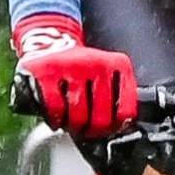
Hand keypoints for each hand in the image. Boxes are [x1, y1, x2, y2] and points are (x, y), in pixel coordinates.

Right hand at [15, 15, 135, 140]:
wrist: (51, 43)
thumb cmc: (82, 68)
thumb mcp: (107, 75)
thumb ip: (119, 97)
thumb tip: (122, 128)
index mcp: (118, 64)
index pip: (125, 110)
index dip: (115, 127)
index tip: (108, 129)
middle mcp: (97, 63)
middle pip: (101, 118)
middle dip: (92, 131)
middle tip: (86, 130)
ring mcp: (72, 66)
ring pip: (78, 115)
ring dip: (73, 126)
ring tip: (71, 123)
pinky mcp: (48, 72)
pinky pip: (56, 108)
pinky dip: (55, 119)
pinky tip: (57, 118)